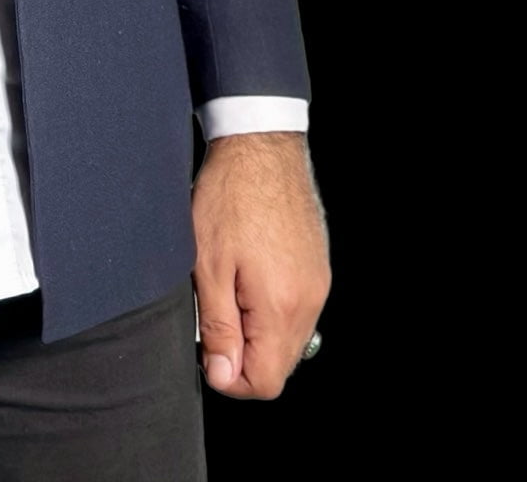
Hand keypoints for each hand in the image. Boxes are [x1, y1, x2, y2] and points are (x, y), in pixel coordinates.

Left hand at [191, 132, 330, 398]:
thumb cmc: (229, 196)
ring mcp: (318, 284)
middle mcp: (309, 301)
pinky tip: (248, 278)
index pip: (266, 382)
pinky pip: (299, 309)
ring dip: (258, 332)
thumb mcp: (207, 264)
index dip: (231, 379)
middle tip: (213, 318)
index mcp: (282, 306)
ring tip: (228, 292)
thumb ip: (219, 326)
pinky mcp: (318, 267)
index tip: (209, 352)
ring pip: (291, 339)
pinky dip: (273, 309)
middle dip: (245, 356)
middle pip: (281, 364)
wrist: (261, 144)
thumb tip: (224, 375)